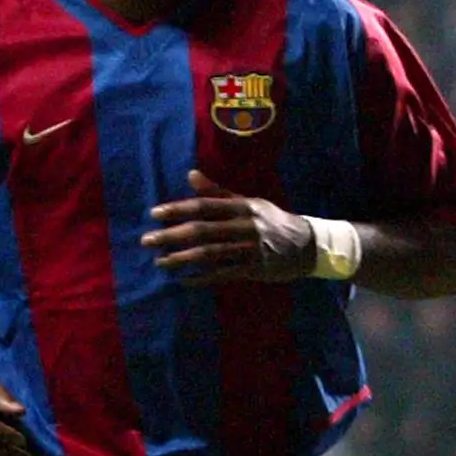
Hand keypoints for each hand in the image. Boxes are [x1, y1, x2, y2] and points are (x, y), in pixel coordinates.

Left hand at [146, 169, 314, 284]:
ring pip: (210, 254)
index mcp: (243, 206)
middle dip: (172, 235)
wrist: (309, 245)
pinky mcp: (256, 269)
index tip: (154, 214)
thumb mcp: (249, 203)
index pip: (205, 206)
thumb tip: (189, 174)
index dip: (178, 209)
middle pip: (203, 230)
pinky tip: (184, 281)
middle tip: (147, 240)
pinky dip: (202, 278)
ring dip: (182, 258)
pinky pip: (224, 274)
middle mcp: (246, 225)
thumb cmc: (272, 221)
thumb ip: (218, 192)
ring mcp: (251, 249)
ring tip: (160, 262)